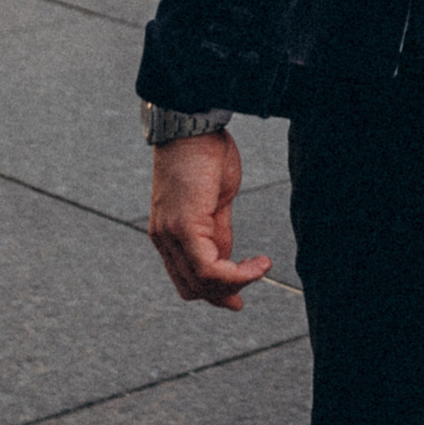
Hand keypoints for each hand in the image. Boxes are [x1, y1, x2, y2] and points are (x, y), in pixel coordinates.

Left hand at [149, 129, 272, 308]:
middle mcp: (164, 238)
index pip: (185, 278)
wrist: (191, 125)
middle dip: (225, 294)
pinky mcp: (184, 227)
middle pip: (192, 288)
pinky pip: (208, 267)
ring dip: (235, 283)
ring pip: (201, 282)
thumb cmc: (203, 155)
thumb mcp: (214, 201)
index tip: (237, 299)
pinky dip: (236, 273)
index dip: (212, 294)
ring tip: (260, 268)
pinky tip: (258, 264)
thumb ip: (217, 232)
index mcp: (168, 233)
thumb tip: (226, 258)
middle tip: (252, 285)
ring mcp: (171, 234)